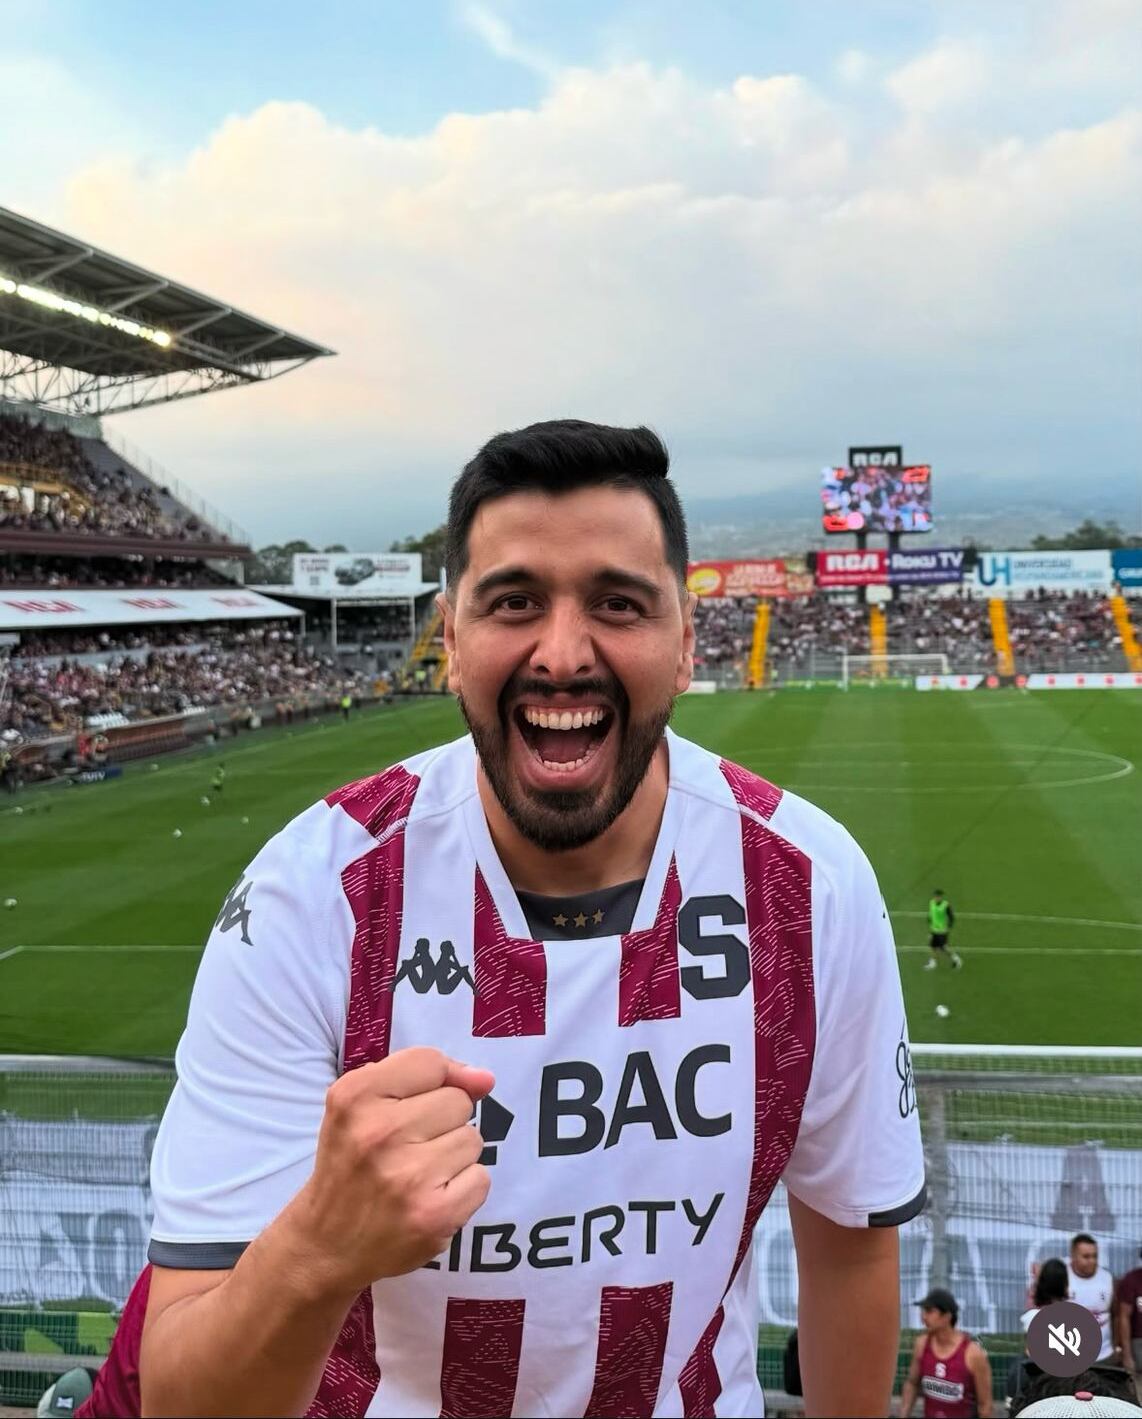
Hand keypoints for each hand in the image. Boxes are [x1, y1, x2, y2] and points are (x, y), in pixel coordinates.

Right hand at [285, 1047, 494, 1295]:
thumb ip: (423, 1075)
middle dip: (442, 1122)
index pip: (430, 1062)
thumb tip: (485, 1078)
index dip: (433, 1082)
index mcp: (355, 1097)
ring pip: (472, 1139)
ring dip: (454, 1156)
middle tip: (409, 1148)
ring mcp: (409, 1176)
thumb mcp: (362, 1103)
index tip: (414, 1105)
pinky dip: (463, 1189)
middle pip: (458, 1101)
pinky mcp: (434, 1215)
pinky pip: (481, 1178)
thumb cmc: (351, 1162)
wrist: (327, 1244)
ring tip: (419, 1173)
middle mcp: (380, 1133)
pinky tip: (432, 1198)